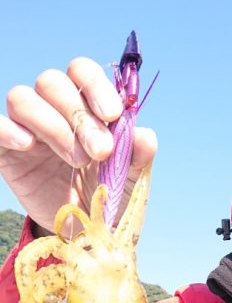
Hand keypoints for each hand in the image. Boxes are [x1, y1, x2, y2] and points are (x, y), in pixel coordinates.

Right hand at [0, 57, 156, 233]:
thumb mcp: (127, 178)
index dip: (96, 86)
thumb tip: (146, 137)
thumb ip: (136, 156)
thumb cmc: (105, 194)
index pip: (82, 72)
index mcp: (85, 105)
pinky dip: (8, 130)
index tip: (113, 116)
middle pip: (52, 82)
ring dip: (52, 125)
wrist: (83, 231)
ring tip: (76, 161)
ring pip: (22, 97)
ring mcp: (27, 128)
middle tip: (100, 151)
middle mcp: (53, 109)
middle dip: (79, 114)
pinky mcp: (6, 150)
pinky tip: (27, 145)